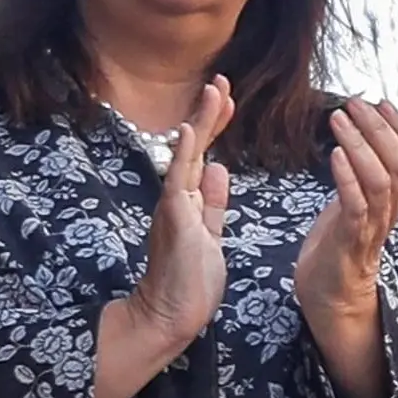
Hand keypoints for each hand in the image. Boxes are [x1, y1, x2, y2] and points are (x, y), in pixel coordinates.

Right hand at [92, 75, 234, 397]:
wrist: (169, 316)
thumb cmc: (190, 282)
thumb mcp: (210, 235)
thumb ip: (212, 204)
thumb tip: (219, 170)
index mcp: (190, 202)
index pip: (204, 156)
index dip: (215, 127)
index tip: (227, 99)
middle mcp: (177, 198)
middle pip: (195, 147)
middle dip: (210, 114)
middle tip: (222, 82)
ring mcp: (173, 206)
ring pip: (187, 156)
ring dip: (201, 123)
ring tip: (216, 91)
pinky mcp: (174, 219)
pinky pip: (178, 181)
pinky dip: (183, 154)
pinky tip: (189, 130)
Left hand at [299, 98, 397, 397]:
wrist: (331, 301)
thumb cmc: (337, 249)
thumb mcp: (353, 204)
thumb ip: (360, 177)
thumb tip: (357, 141)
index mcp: (393, 203)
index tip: (379, 102)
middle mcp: (389, 213)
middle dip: (379, 128)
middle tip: (354, 103)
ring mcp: (371, 229)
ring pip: (382, 181)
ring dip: (361, 145)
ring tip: (339, 119)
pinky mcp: (349, 244)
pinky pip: (356, 208)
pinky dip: (347, 178)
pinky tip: (334, 154)